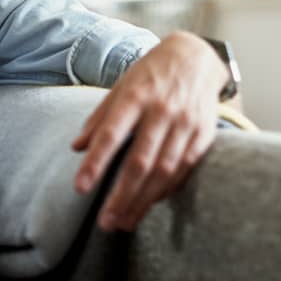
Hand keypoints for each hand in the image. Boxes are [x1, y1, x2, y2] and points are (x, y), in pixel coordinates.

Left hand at [71, 32, 226, 231]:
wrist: (196, 57)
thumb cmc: (149, 75)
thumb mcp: (119, 87)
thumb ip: (99, 118)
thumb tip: (77, 148)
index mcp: (135, 97)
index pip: (111, 134)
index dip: (95, 163)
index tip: (80, 188)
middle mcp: (161, 111)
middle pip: (139, 162)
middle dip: (121, 196)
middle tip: (105, 223)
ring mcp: (185, 123)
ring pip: (163, 171)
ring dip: (143, 201)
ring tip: (125, 222)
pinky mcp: (204, 134)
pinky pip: (184, 169)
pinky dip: (167, 189)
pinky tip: (150, 204)